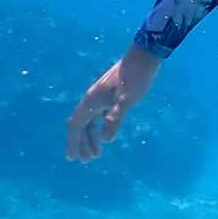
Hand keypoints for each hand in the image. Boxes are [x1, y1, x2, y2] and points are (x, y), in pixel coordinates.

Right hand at [65, 43, 162, 161]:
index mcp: (92, 101)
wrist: (144, 57)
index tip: (73, 158)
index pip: (76, 125)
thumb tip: (105, 140)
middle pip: (81, 125)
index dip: (73, 142)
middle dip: (82, 144)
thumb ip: (115, 119)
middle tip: (86, 161)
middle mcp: (93, 100)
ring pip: (91, 121)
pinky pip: (99, 116)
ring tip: (97, 154)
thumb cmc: (135, 78)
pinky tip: (106, 135)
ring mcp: (102, 97)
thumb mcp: (127, 100)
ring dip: (91, 137)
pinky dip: (100, 128)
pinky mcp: (112, 95)